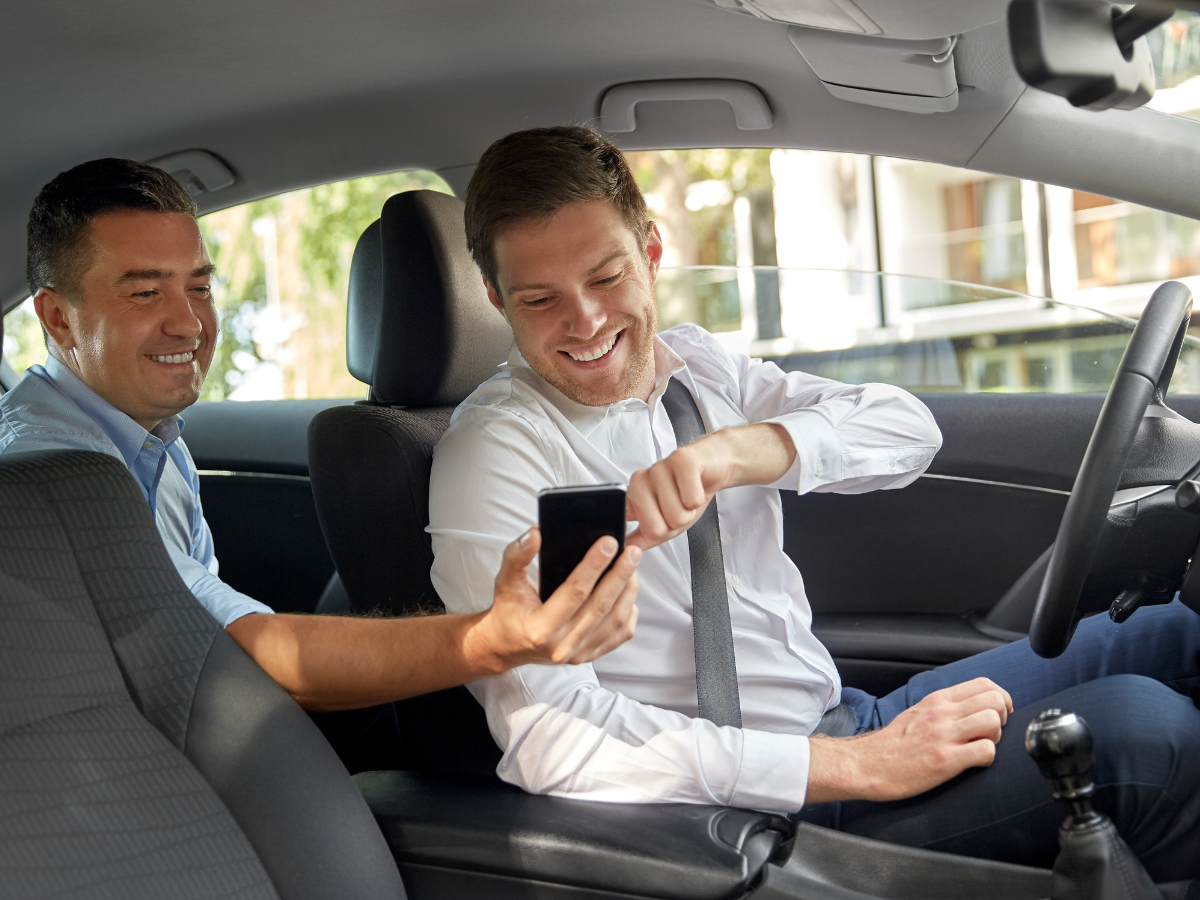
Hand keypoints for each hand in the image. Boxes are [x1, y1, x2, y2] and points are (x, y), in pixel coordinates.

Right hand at [465, 527, 641, 672]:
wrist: (508, 645)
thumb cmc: (509, 609)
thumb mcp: (505, 580)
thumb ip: (517, 556)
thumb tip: (536, 533)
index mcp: (540, 628)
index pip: (574, 592)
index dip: (594, 565)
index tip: (609, 543)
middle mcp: (561, 646)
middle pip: (600, 606)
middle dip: (620, 574)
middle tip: (633, 551)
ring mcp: (578, 654)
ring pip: (615, 620)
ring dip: (628, 591)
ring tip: (632, 566)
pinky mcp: (589, 656)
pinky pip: (619, 634)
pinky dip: (629, 611)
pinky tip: (628, 591)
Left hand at [625, 436, 729, 551]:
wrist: (711, 467)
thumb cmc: (686, 494)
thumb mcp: (663, 523)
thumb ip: (641, 538)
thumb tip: (624, 553)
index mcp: (631, 497)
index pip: (635, 532)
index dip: (659, 534)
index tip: (667, 518)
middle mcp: (639, 481)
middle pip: (656, 529)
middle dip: (676, 523)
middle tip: (680, 505)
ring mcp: (657, 468)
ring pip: (676, 514)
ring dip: (690, 510)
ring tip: (688, 494)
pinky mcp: (680, 459)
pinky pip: (692, 499)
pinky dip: (699, 498)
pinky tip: (696, 485)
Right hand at [806, 677, 1013, 803]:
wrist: (868, 765)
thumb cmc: (893, 743)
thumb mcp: (918, 712)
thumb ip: (944, 706)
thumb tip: (971, 707)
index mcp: (937, 700)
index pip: (983, 683)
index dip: (1000, 698)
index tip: (998, 713)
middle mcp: (942, 713)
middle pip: (994, 699)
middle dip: (1002, 717)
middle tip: (990, 732)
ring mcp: (944, 735)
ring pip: (994, 722)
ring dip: (996, 737)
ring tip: (981, 746)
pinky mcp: (946, 760)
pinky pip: (986, 752)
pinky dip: (987, 759)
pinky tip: (974, 763)